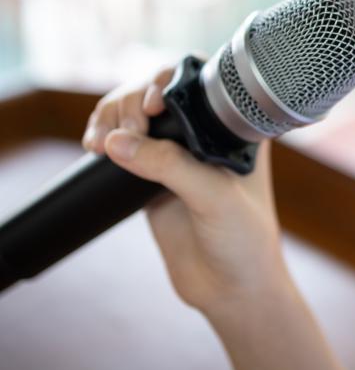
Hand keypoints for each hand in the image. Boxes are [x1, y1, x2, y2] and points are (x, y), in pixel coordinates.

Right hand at [82, 65, 290, 317]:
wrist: (232, 290)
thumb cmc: (244, 239)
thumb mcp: (214, 196)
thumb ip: (170, 166)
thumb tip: (117, 141)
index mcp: (235, 128)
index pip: (198, 81)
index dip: (168, 79)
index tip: (152, 105)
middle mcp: (206, 136)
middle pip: (158, 93)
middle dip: (132, 101)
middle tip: (129, 130)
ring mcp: (178, 157)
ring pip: (136, 118)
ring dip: (112, 117)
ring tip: (101, 140)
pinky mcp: (152, 181)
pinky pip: (122, 149)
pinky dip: (105, 141)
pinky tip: (95, 147)